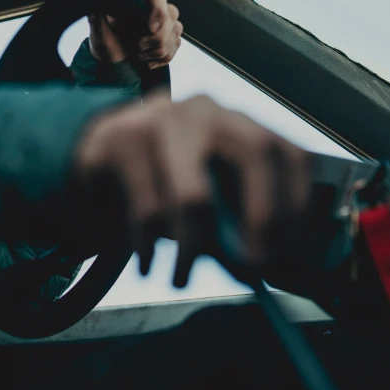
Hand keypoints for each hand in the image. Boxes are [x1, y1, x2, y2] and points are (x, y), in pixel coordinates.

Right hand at [73, 94, 310, 279]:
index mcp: (236, 122)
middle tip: (253, 267)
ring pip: (195, 194)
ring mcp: (162, 118)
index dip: (297, 203)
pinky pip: (147, 208)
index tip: (288, 252)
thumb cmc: (159, 179)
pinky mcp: (122, 140)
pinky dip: (149, 246)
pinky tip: (147, 263)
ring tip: (181, 279)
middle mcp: (206, 110)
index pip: (288, 151)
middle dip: (263, 215)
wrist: (93, 153)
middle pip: (254, 152)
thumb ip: (231, 218)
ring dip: (193, 249)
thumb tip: (258, 266)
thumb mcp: (202, 189)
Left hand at [88, 0, 182, 68]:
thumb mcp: (98, 30)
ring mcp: (163, 24)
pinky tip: (148, 62)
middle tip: (138, 47)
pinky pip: (176, 46)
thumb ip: (96, 19)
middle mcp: (152, 8)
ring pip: (176, 33)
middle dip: (157, 38)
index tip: (150, 28)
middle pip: (172, 15)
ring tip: (140, 55)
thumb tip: (94, 10)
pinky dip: (163, 58)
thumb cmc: (103, 41)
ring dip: (159, 50)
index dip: (159, 9)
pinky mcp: (167, 39)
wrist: (110, 60)